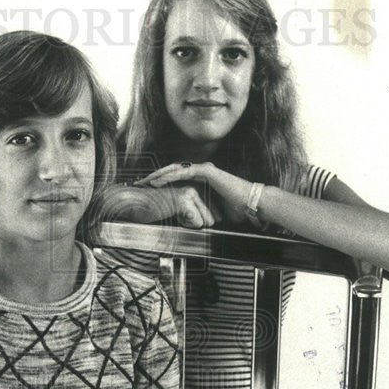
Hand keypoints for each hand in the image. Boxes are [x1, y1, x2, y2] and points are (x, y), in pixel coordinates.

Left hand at [138, 162, 253, 225]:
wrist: (249, 204)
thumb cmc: (234, 209)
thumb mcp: (209, 209)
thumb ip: (197, 208)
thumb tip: (187, 220)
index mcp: (200, 178)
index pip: (176, 177)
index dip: (161, 182)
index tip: (146, 190)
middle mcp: (201, 171)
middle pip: (172, 171)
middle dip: (154, 177)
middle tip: (139, 183)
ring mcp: (204, 169)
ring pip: (174, 169)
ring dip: (158, 175)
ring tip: (144, 182)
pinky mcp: (207, 171)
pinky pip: (183, 172)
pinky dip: (169, 176)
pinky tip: (157, 182)